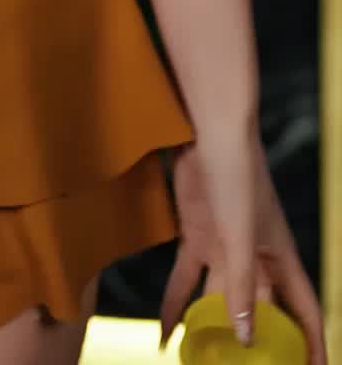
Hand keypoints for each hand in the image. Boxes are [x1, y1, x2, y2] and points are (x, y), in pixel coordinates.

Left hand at [159, 135, 324, 364]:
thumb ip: (242, 287)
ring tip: (202, 361)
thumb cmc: (239, 179)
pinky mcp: (196, 238)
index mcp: (280, 258)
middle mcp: (256, 258)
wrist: (208, 134)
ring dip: (212, 329)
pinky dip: (175, 306)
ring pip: (221, 300)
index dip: (312, 343)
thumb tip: (247, 337)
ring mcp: (225, 249)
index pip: (305, 309)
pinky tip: (164, 333)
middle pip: (261, 309)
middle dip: (257, 342)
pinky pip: (186, 282)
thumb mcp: (241, 237)